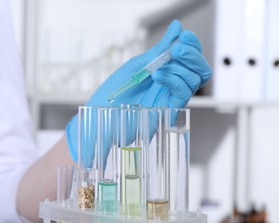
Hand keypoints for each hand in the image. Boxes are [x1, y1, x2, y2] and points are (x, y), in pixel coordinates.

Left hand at [66, 20, 211, 161]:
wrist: (102, 114)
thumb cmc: (114, 92)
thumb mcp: (137, 65)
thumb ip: (159, 50)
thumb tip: (176, 28)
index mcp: (165, 71)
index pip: (191, 57)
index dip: (192, 45)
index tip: (185, 35)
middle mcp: (172, 84)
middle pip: (200, 68)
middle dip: (192, 55)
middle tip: (176, 50)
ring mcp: (171, 97)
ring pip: (195, 79)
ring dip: (179, 68)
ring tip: (158, 68)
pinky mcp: (169, 110)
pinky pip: (184, 92)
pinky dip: (174, 80)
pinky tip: (158, 76)